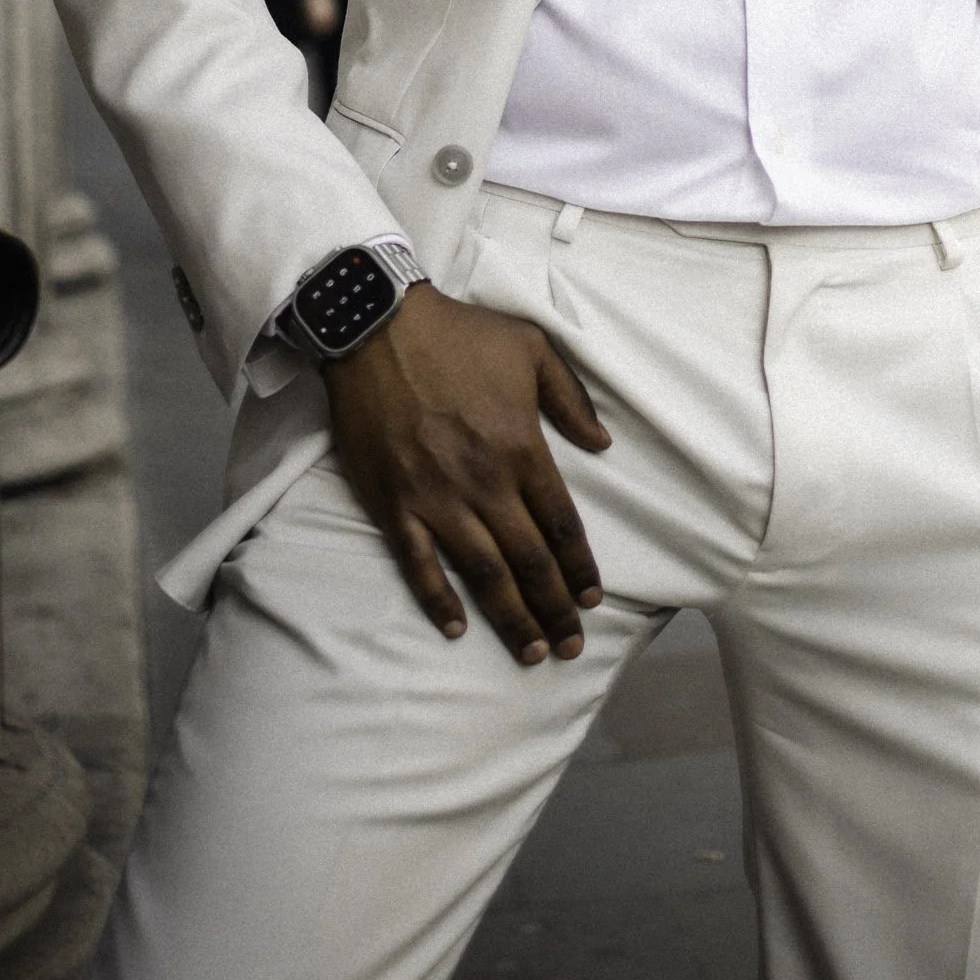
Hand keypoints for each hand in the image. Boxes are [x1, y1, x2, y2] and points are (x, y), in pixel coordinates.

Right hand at [322, 283, 610, 664]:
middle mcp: (484, 482)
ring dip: (510, 617)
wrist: (378, 327)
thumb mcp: (532, 348)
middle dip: (555, 609)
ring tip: (531, 652)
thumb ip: (571, 399)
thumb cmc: (459, 334)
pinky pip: (418, 565)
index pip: (560, 524)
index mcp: (521, 447)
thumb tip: (602, 443)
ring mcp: (436, 498)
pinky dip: (438, 601)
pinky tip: (457, 629)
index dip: (580, 567)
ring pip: (483, 573)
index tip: (592, 598)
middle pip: (529, 561)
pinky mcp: (393, 504)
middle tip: (571, 645)